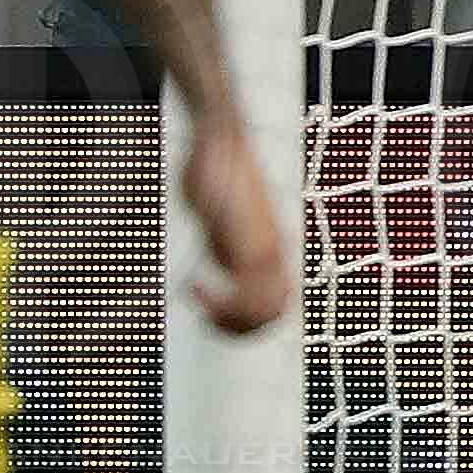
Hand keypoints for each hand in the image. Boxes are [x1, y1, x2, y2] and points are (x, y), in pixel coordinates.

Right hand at [177, 105, 294, 336]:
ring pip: (262, 310)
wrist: (221, 144)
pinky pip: (243, 292)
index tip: (215, 313)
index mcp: (275, 251)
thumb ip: (227, 247)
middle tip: (207, 317)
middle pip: (274, 313)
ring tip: (201, 305)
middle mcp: (276, 253)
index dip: (250, 321)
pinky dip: (216, 303)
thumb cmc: (217, 176)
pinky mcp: (247, 242)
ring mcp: (265, 248)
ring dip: (227, 320)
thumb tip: (225, 264)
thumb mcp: (223, 221)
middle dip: (239, 328)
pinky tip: (192, 286)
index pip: (280, 305)